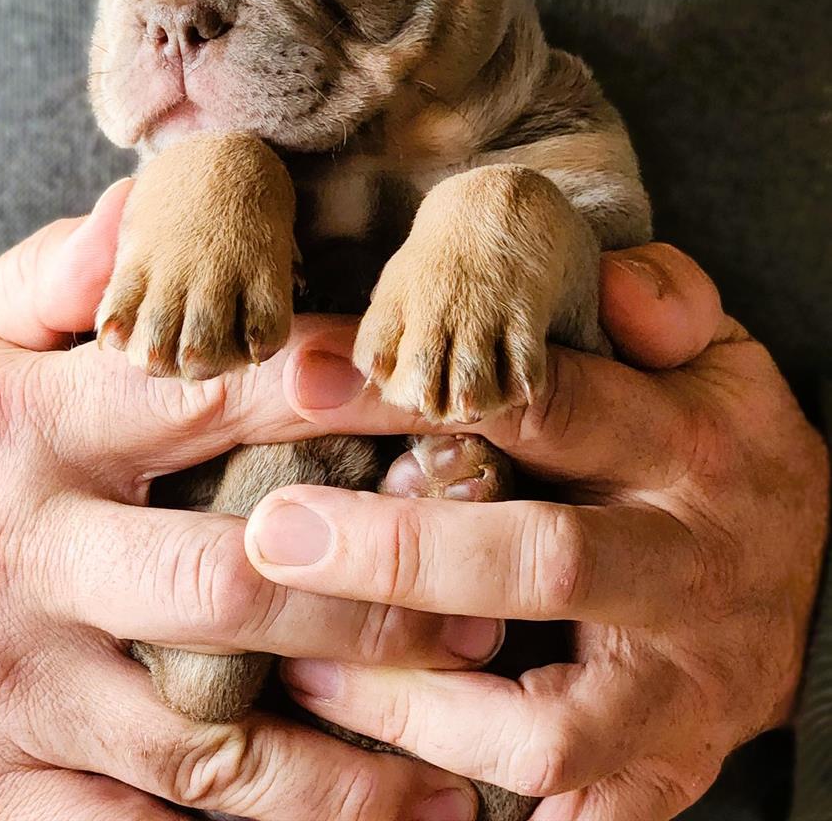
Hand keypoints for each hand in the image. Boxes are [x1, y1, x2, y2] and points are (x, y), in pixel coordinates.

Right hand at [0, 182, 481, 820]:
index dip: (343, 396)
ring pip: (202, 738)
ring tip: (452, 781)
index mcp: (27, 427)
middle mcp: (26, 555)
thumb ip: (55, 276)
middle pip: (233, 583)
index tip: (446, 400)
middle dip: (374, 602)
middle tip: (490, 615)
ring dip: (339, 769)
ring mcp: (8, 684)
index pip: (215, 396)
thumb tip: (149, 208)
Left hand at [244, 244, 829, 819]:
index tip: (304, 377)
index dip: (424, 391)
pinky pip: (583, 815)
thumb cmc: (727, 445)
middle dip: (395, 554)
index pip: (546, 404)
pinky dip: (488, 814)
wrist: (822, 577)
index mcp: (683, 446)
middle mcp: (682, 566)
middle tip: (272, 536)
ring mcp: (681, 683)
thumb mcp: (717, 355)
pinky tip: (385, 783)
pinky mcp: (673, 763)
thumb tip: (606, 281)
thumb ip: (664, 299)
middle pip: (538, 563)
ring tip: (305, 668)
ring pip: (545, 724)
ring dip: (415, 706)